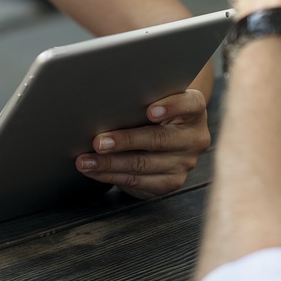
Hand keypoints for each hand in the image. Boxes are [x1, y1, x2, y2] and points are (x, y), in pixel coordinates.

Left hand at [75, 89, 210, 198]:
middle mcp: (194, 138)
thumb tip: (103, 103)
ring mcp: (185, 163)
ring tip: (86, 160)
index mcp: (194, 110)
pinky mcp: (172, 182)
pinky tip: (95, 171)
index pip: (190, 105)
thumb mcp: (156, 100)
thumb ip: (142, 98)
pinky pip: (138, 182)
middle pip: (159, 139)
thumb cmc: (154, 111)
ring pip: (143, 164)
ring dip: (110, 163)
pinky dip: (112, 176)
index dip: (171, 107)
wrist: (168, 137)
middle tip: (98, 142)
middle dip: (125, 141)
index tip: (149, 110)